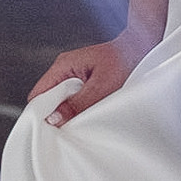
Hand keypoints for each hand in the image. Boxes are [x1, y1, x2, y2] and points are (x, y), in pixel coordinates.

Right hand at [31, 29, 154, 125]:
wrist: (142, 49)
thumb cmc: (124, 61)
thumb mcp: (101, 87)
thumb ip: (77, 103)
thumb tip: (53, 119)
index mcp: (63, 66)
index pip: (38, 94)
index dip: (40, 113)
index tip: (49, 131)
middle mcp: (64, 69)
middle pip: (47, 99)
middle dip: (55, 115)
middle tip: (67, 130)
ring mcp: (73, 75)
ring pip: (60, 100)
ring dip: (68, 112)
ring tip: (80, 121)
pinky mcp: (83, 81)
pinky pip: (72, 98)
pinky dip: (77, 108)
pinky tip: (87, 114)